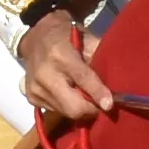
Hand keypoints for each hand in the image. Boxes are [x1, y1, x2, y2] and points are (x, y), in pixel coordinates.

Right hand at [14, 5, 116, 124]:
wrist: (36, 37)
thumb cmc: (67, 36)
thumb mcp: (87, 39)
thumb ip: (100, 59)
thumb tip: (117, 83)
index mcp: (60, 55)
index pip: (82, 79)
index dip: (98, 93)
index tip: (110, 105)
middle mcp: (44, 74)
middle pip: (73, 106)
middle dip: (92, 109)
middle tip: (102, 104)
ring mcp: (35, 88)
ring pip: (66, 112)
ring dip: (81, 108)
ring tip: (86, 97)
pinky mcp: (31, 97)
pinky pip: (56, 111)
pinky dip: (67, 106)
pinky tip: (70, 94)